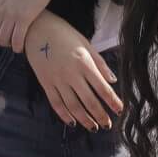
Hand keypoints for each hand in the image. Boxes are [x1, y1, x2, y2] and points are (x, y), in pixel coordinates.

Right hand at [23, 11, 122, 130]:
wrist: (36, 29)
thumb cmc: (64, 34)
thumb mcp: (85, 44)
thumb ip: (99, 63)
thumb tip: (112, 80)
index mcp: (84, 64)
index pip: (102, 88)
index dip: (113, 101)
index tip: (120, 111)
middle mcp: (72, 74)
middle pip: (89, 101)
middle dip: (100, 115)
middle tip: (108, 125)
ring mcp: (57, 80)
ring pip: (73, 106)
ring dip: (84, 119)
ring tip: (93, 127)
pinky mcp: (46, 83)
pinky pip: (56, 103)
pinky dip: (64, 115)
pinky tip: (72, 122)